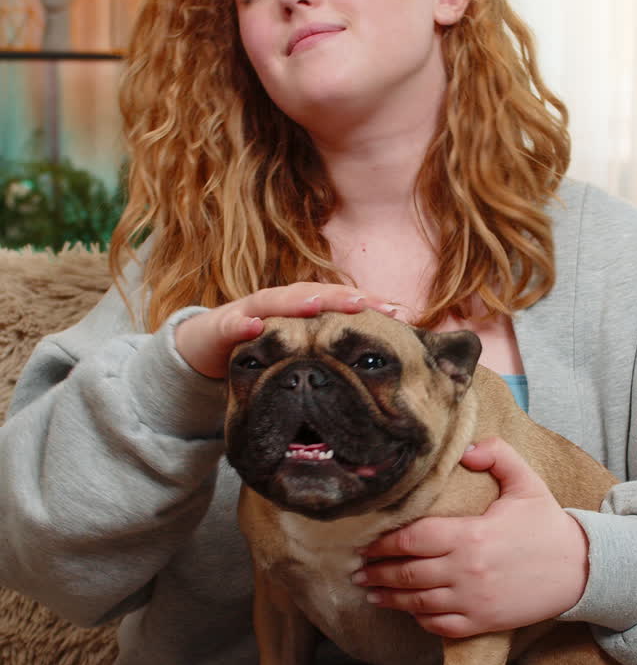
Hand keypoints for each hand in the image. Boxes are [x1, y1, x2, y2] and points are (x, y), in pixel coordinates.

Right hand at [174, 282, 397, 378]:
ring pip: (275, 302)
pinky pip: (231, 324)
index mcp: (303, 310)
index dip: (370, 305)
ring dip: (296, 302)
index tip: (402, 314)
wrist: (206, 349)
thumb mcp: (302, 355)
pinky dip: (242, 323)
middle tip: (369, 305)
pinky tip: (254, 327)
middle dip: (342, 298)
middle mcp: (280, 305)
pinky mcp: (220, 327)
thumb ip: (334, 357)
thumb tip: (379, 368)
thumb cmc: (264, 351)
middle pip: (314, 296)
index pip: (341, 303)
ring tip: (318, 304)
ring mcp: (249, 313)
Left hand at [352, 436, 588, 637]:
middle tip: (357, 570)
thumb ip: (496, 455)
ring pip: (418, 603)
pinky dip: (420, 620)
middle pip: (407, 573)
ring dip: (390, 598)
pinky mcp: (484, 622)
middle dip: (377, 572)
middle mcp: (466, 571)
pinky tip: (409, 611)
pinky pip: (442, 626)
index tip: (366, 542)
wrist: (583, 570)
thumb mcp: (526, 482)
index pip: (412, 539)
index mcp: (470, 535)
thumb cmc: (548, 525)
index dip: (384, 542)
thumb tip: (465, 449)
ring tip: (370, 592)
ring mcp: (474, 600)